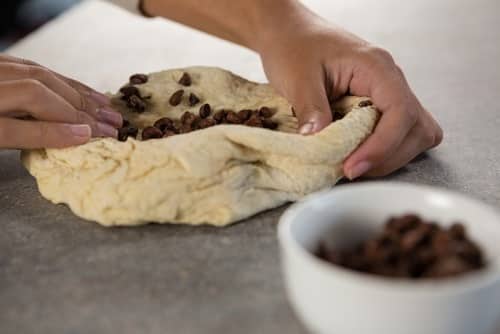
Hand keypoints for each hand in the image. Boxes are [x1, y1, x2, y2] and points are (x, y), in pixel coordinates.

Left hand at [0, 54, 122, 148]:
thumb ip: (17, 137)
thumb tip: (75, 134)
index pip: (15, 126)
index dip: (55, 133)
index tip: (89, 137)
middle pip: (34, 94)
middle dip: (78, 111)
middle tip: (109, 125)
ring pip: (38, 75)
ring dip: (77, 93)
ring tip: (106, 107)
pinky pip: (32, 65)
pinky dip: (62, 79)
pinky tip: (81, 90)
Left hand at [256, 8, 442, 178]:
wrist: (289, 33)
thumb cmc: (294, 46)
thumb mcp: (297, 76)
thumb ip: (311, 108)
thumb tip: (318, 143)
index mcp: (376, 67)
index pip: (400, 112)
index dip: (382, 146)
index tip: (352, 167)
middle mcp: (390, 79)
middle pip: (416, 127)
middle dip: (388, 156)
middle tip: (352, 170)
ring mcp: (388, 92)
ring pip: (414, 133)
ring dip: (389, 156)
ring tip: (354, 165)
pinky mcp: (379, 104)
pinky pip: (398, 132)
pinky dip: (383, 150)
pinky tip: (357, 154)